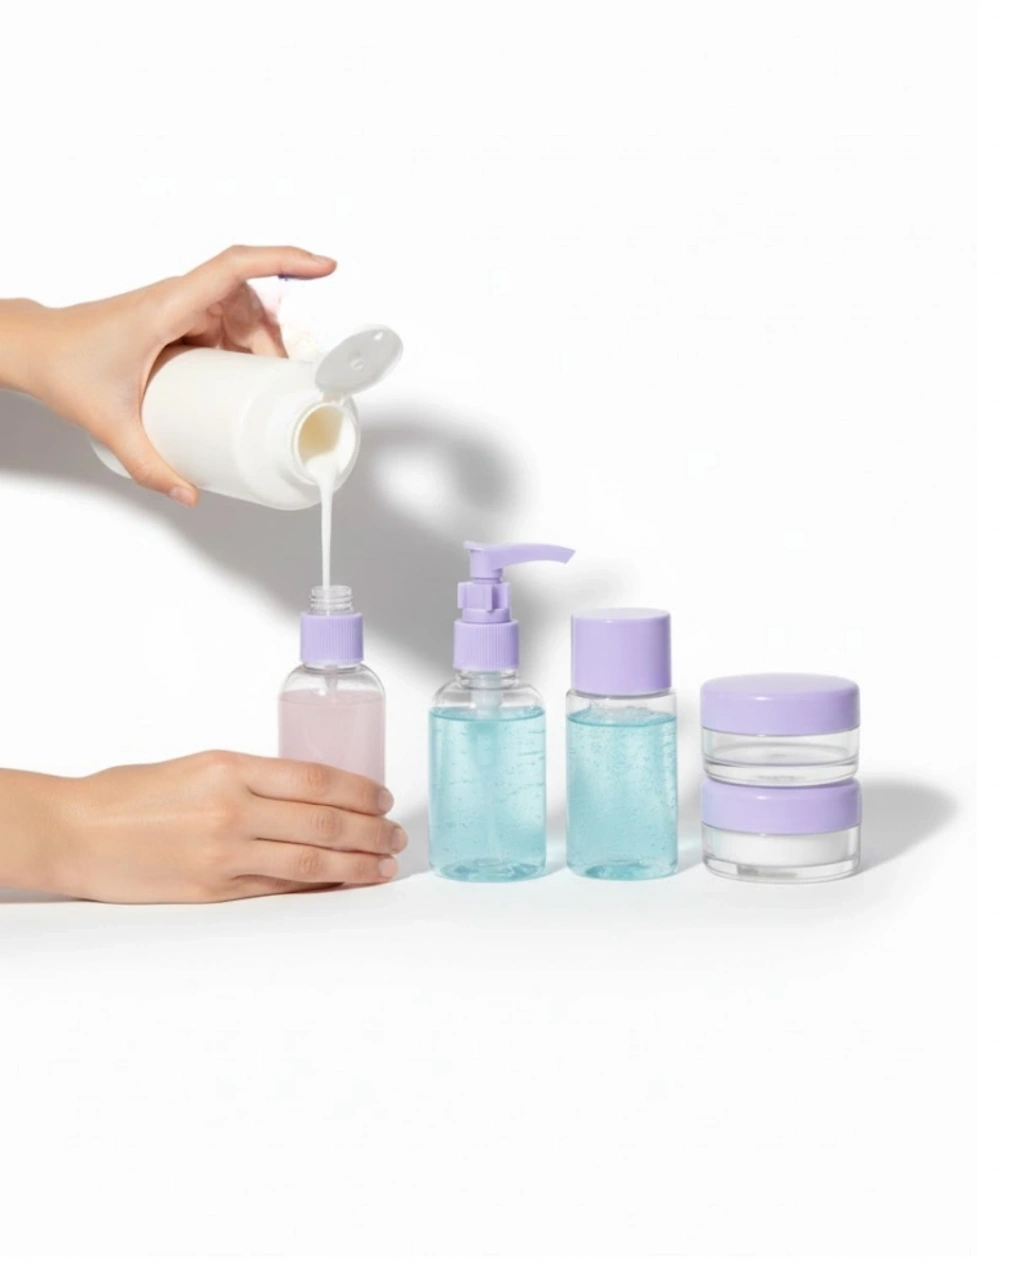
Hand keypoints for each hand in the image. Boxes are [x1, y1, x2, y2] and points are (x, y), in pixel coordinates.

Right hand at [0, 752, 405, 903]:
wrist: (78, 833)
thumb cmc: (131, 795)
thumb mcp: (200, 767)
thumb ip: (253, 780)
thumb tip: (311, 795)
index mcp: (230, 770)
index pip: (315, 779)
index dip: (359, 791)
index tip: (382, 798)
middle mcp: (232, 811)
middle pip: (324, 822)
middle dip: (370, 831)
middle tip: (395, 835)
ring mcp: (225, 856)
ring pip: (310, 862)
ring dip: (356, 865)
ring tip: (384, 865)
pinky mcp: (215, 891)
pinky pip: (280, 889)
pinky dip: (318, 887)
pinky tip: (342, 884)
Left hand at [8, 245, 335, 504]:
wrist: (34, 348)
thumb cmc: (63, 366)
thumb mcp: (109, 423)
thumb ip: (149, 465)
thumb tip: (188, 493)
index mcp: (166, 308)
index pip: (235, 269)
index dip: (284, 260)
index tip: (323, 266)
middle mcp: (177, 299)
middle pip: (249, 299)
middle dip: (275, 335)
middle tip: (283, 377)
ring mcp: (178, 308)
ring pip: (240, 310)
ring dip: (260, 341)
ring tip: (263, 381)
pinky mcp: (177, 321)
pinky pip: (223, 322)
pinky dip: (241, 345)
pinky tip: (240, 373)